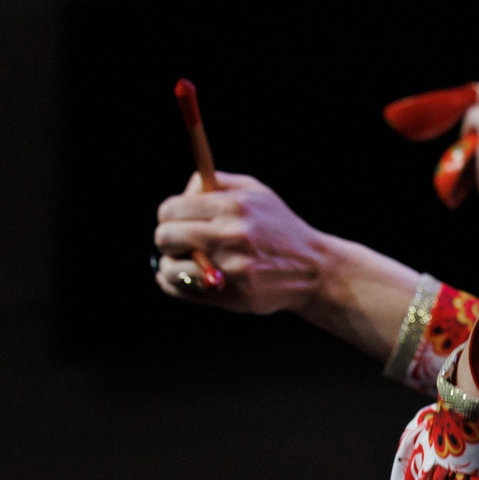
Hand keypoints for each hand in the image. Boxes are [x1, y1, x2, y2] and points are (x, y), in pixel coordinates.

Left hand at [152, 173, 330, 312]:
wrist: (313, 268)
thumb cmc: (279, 228)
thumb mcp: (256, 193)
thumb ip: (217, 183)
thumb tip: (184, 191)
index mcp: (233, 206)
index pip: (171, 209)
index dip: (168, 215)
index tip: (175, 221)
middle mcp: (230, 236)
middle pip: (165, 236)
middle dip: (167, 239)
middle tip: (179, 242)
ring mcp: (230, 269)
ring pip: (169, 268)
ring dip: (170, 266)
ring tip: (183, 263)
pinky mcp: (232, 295)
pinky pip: (183, 291)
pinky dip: (175, 285)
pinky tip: (184, 278)